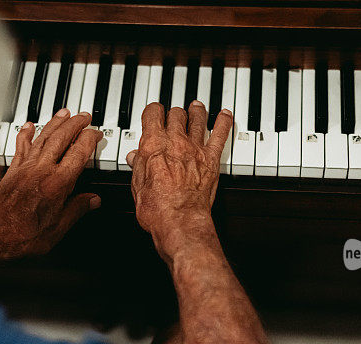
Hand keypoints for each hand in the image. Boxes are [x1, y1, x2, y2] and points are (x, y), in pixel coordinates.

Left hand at [0, 109, 102, 257]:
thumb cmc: (23, 237)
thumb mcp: (58, 229)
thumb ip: (77, 210)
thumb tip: (92, 201)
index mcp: (57, 184)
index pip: (79, 153)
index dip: (90, 140)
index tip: (96, 134)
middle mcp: (41, 171)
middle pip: (61, 138)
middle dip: (75, 124)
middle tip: (84, 116)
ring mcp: (25, 168)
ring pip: (42, 137)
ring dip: (55, 123)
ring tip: (64, 113)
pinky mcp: (12, 170)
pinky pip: (20, 146)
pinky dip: (25, 133)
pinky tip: (29, 125)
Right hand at [127, 101, 232, 257]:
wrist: (179, 220)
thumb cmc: (157, 209)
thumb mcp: (138, 186)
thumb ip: (138, 167)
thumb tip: (135, 157)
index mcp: (153, 145)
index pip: (153, 113)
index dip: (153, 111)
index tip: (153, 114)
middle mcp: (175, 141)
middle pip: (176, 113)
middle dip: (174, 113)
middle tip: (174, 116)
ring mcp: (195, 148)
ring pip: (197, 118)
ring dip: (196, 111)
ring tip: (197, 107)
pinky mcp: (211, 159)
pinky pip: (220, 134)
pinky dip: (224, 122)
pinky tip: (225, 115)